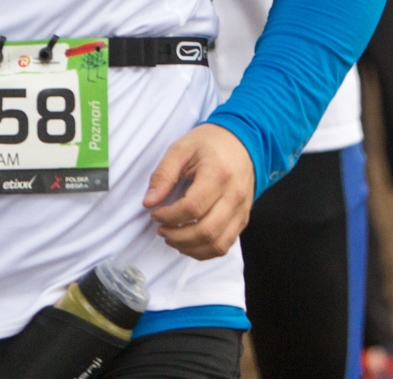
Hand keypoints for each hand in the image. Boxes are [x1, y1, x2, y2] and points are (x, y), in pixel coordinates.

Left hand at [142, 123, 254, 259]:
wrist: (243, 142)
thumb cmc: (210, 143)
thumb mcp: (181, 149)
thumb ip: (163, 175)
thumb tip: (149, 202)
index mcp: (219, 174)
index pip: (192, 208)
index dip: (169, 216)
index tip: (155, 214)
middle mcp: (234, 196)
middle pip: (206, 231)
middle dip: (177, 236)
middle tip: (161, 229)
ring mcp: (241, 210)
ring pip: (217, 244)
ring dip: (189, 247)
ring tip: (172, 237)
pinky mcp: (243, 219)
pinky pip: (225, 245)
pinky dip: (204, 251)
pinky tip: (188, 242)